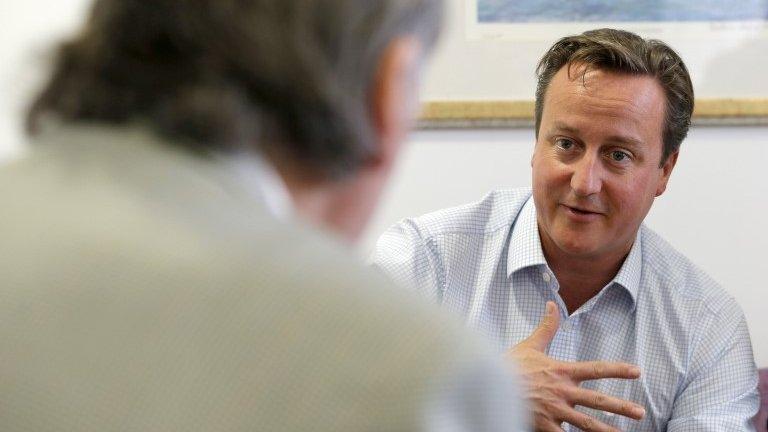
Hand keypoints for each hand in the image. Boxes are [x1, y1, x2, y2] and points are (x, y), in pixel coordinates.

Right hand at [504, 302, 644, 431]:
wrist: (488, 384)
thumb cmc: (509, 366)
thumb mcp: (530, 345)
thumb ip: (546, 327)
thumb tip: (552, 305)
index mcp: (561, 371)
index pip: (595, 369)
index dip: (618, 370)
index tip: (636, 372)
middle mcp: (561, 391)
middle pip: (597, 400)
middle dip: (621, 406)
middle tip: (640, 411)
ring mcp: (554, 410)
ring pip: (586, 424)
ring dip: (607, 430)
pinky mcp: (544, 425)